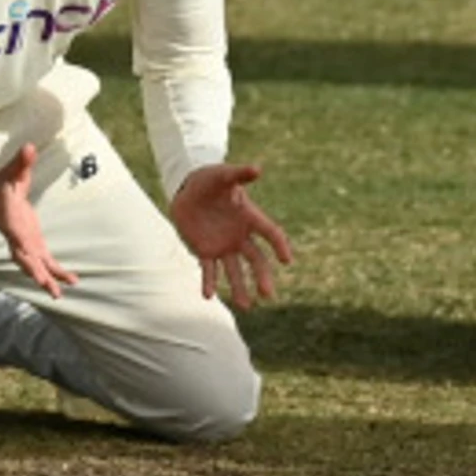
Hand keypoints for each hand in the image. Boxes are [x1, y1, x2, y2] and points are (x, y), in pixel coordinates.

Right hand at [0, 143, 77, 295]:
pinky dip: (53, 271)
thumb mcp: (10, 172)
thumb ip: (21, 162)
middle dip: (37, 274)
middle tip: (50, 289)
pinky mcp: (30, 243)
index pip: (18, 237)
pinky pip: (42, 261)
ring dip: (47, 278)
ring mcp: (23, 241)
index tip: (33, 262)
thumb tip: (30, 148)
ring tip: (61, 293)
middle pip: (25, 259)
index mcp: (12, 221)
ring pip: (34, 264)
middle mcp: (17, 236)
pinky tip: (69, 280)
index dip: (25, 249)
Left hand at [169, 163, 293, 309]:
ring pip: (235, 271)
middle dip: (262, 277)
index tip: (287, 260)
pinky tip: (208, 296)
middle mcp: (240, 236)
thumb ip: (239, 175)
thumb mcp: (223, 175)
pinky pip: (209, 270)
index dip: (280, 246)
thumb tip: (257, 169)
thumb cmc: (210, 180)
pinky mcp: (205, 252)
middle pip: (256, 260)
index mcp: (249, 218)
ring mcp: (224, 246)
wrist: (187, 189)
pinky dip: (209, 283)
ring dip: (240, 288)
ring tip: (245, 306)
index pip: (270, 233)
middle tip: (267, 294)